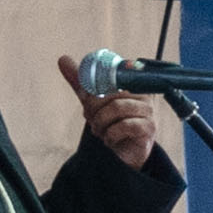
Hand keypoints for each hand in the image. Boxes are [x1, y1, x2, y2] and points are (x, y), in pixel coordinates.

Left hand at [64, 56, 168, 170]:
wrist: (123, 153)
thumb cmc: (111, 123)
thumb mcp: (92, 102)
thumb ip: (81, 82)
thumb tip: (63, 59)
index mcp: (130, 83)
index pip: (111, 74)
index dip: (94, 87)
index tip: (87, 98)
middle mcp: (142, 93)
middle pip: (110, 92)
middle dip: (93, 109)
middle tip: (92, 120)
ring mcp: (148, 110)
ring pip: (117, 108)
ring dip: (101, 123)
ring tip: (100, 131)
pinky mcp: (148, 127)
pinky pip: (125, 126)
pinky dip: (111, 134)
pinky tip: (110, 139)